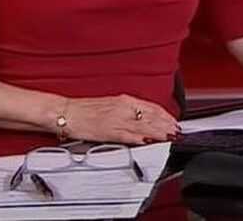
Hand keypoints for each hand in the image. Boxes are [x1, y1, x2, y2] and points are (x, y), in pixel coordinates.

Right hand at [61, 95, 178, 144]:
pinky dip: (139, 138)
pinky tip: (148, 141)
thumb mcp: (111, 104)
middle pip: (151, 117)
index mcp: (125, 101)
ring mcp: (116, 120)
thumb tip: (143, 117)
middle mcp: (123, 108)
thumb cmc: (85, 110)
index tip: (174, 121)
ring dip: (158, 132)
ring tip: (169, 137)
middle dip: (166, 125)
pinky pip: (127, 135)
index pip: (152, 107)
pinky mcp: (107, 131)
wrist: (65, 112)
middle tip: (177, 131)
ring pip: (143, 126)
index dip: (166, 115)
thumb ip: (128, 111)